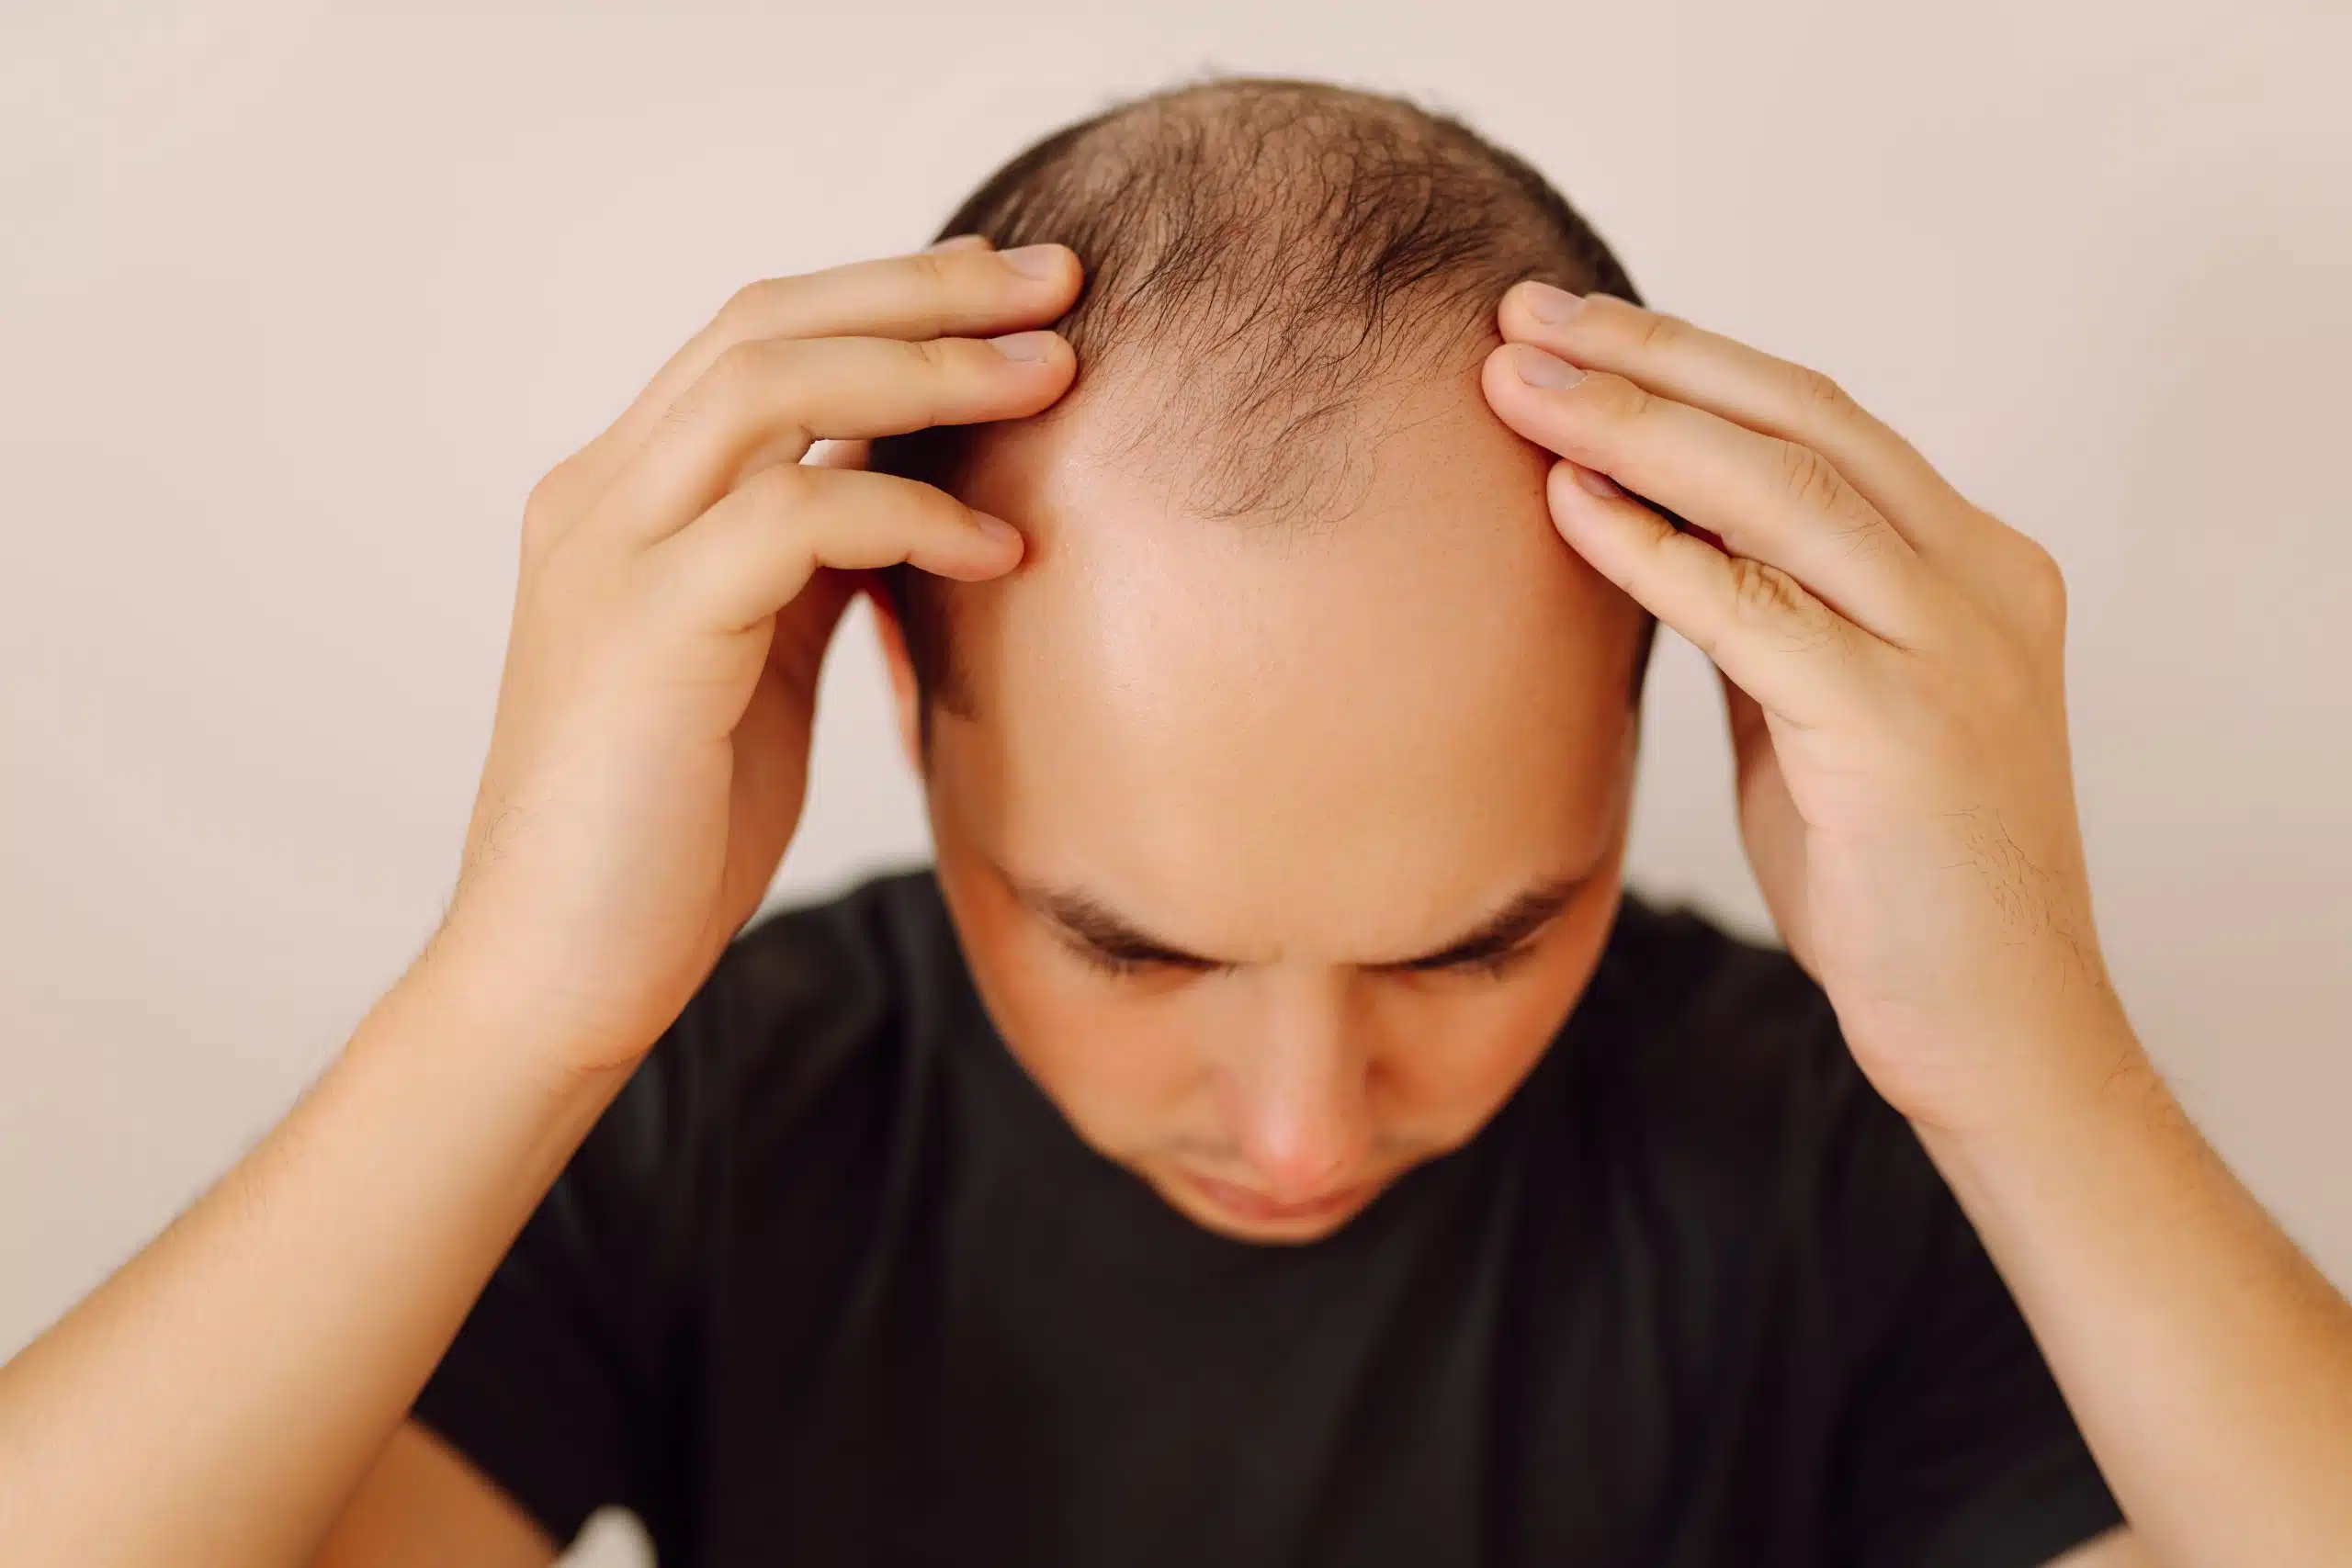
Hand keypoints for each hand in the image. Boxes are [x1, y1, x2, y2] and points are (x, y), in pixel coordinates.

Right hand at [428, 237, 1080, 1075]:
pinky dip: (911, 512)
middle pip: (768, 322)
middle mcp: (600, 498)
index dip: (890, 294)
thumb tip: (907, 493)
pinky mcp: (646, 631)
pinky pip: (797, 516)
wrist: (556, 972)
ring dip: (932, 368)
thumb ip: (804, 565)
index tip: (1013, 290)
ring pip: (775, 387)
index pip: (758, 336)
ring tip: (1055, 374)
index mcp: (622, 498)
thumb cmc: (667, 833)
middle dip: (927, 289)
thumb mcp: (754, 662)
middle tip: (1061, 279)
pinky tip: (999, 546)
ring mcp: (610, 554)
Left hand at [1479, 283, 2137, 1135]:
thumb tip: (1650, 531)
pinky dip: (1652, 548)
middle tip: (1520, 314)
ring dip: (1632, 425)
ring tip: (1515, 383)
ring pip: (1781, 488)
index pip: (1818, 419)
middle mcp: (1982, 580)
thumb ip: (1766, 618)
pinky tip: (1565, 504)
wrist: (1995, 1029)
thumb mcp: (1822, 716)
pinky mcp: (1902, 728)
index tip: (1572, 328)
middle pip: (1798, 418)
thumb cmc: (1896, 880)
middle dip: (1648, 356)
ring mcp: (1955, 647)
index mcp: (1974, 564)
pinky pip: (1755, 610)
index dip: (1688, 360)